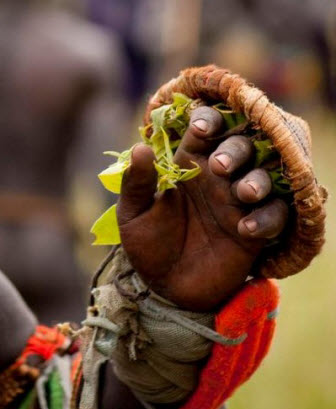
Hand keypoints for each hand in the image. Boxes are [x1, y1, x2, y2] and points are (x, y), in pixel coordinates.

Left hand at [117, 106, 288, 310]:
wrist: (165, 286)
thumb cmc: (147, 243)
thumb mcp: (133, 213)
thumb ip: (137, 182)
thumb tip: (140, 148)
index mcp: (188, 164)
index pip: (206, 131)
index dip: (208, 122)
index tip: (200, 129)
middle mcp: (218, 177)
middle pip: (240, 146)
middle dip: (236, 150)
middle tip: (220, 167)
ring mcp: (238, 203)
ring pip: (264, 177)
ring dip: (257, 181)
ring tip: (242, 194)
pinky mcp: (255, 231)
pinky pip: (275, 215)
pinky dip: (266, 218)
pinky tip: (244, 229)